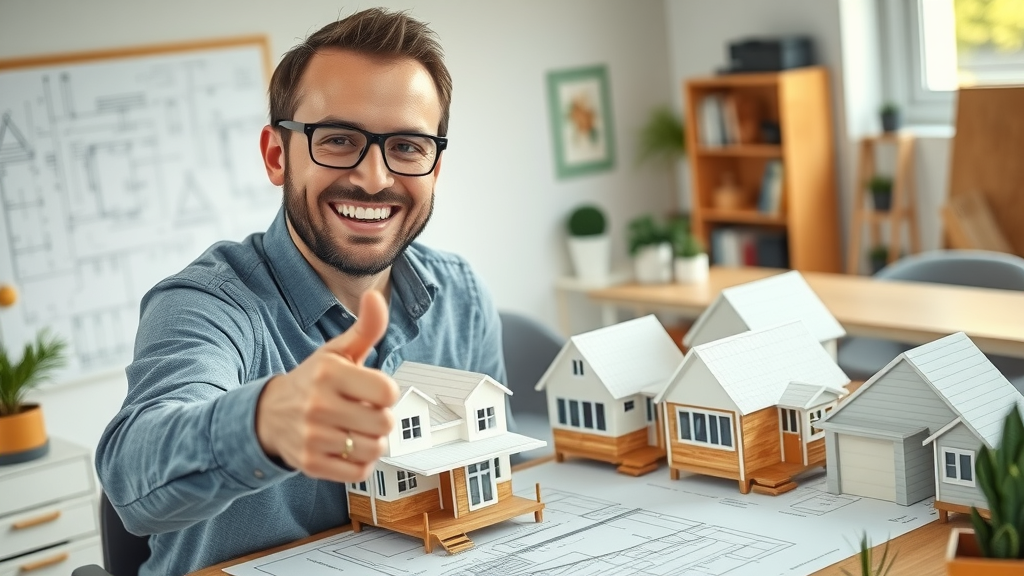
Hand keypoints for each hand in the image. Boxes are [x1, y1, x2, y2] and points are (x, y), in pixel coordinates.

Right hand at [256, 290, 398, 481]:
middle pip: (384, 423)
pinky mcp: (310, 464)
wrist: (269, 414)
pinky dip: (359, 463)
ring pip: (374, 449)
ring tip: (355, 430)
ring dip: (371, 442)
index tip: (371, 392)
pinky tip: (345, 448)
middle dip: (381, 419)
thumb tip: (377, 296)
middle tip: (364, 413)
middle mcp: (318, 405)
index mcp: (329, 373)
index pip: (387, 392)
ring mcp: (312, 436)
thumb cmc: (315, 380)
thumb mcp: (338, 352)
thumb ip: (366, 328)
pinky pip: (358, 472)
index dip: (386, 394)